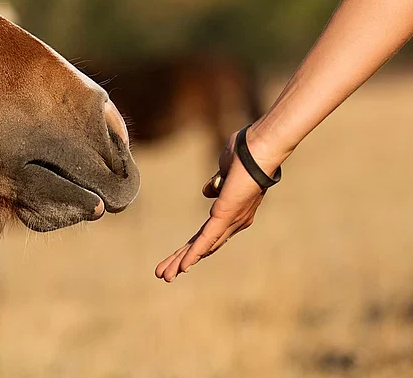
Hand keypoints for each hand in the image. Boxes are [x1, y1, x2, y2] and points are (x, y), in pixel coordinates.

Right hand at [154, 129, 282, 281]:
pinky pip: (207, 238)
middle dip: (181, 260)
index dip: (191, 247)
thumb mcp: (225, 172)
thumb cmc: (246, 154)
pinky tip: (184, 266)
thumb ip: (217, 184)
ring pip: (201, 246)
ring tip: (165, 276)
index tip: (178, 259)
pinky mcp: (226, 216)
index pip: (207, 235)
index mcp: (233, 213)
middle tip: (164, 276)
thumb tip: (209, 191)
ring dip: (182, 261)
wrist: (260, 147)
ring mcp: (230, 220)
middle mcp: (234, 222)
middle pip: (202, 246)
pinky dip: (195, 253)